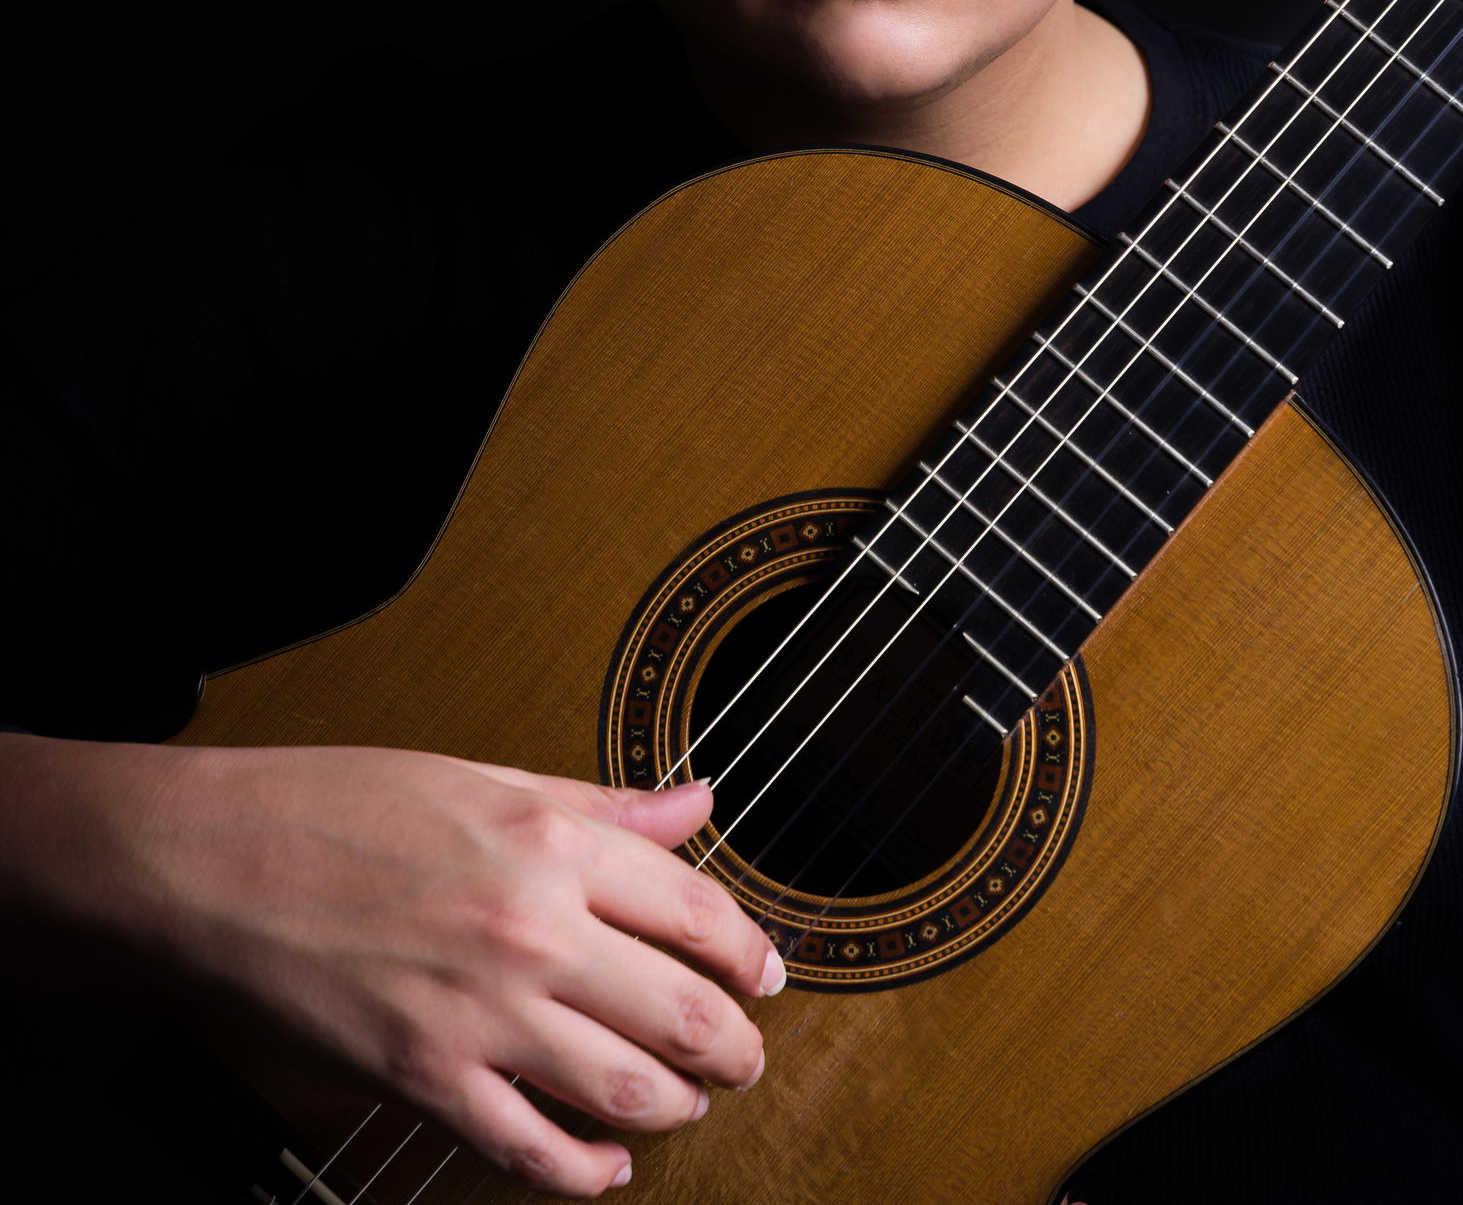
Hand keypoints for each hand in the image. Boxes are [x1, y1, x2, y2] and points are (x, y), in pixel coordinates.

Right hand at [0, 737, 782, 1196]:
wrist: (214, 861)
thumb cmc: (339, 807)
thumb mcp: (487, 778)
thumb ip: (605, 806)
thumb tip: (696, 803)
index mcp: (551, 842)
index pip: (697, 909)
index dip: (750, 951)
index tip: (766, 971)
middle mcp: (530, 928)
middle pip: (682, 1010)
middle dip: (734, 1044)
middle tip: (746, 1053)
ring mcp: (478, 1013)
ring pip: (626, 1089)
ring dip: (679, 1105)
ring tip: (690, 1100)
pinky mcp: (425, 1080)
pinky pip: (533, 1151)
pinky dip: (588, 1172)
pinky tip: (607, 1164)